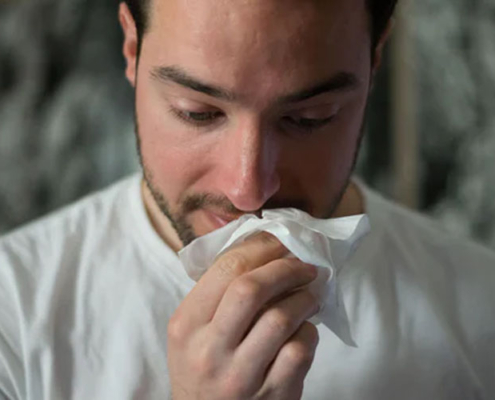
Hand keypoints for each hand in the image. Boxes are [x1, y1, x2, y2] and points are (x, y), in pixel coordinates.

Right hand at [168, 232, 319, 399]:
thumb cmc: (202, 366)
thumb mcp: (191, 330)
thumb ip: (218, 293)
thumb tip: (265, 249)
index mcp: (186, 324)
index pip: (226, 268)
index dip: (262, 247)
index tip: (281, 242)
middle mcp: (209, 350)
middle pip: (252, 289)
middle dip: (286, 268)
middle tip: (304, 265)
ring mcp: (240, 376)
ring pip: (281, 318)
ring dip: (304, 298)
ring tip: (310, 294)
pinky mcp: (272, 395)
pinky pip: (300, 350)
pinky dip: (309, 332)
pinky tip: (304, 329)